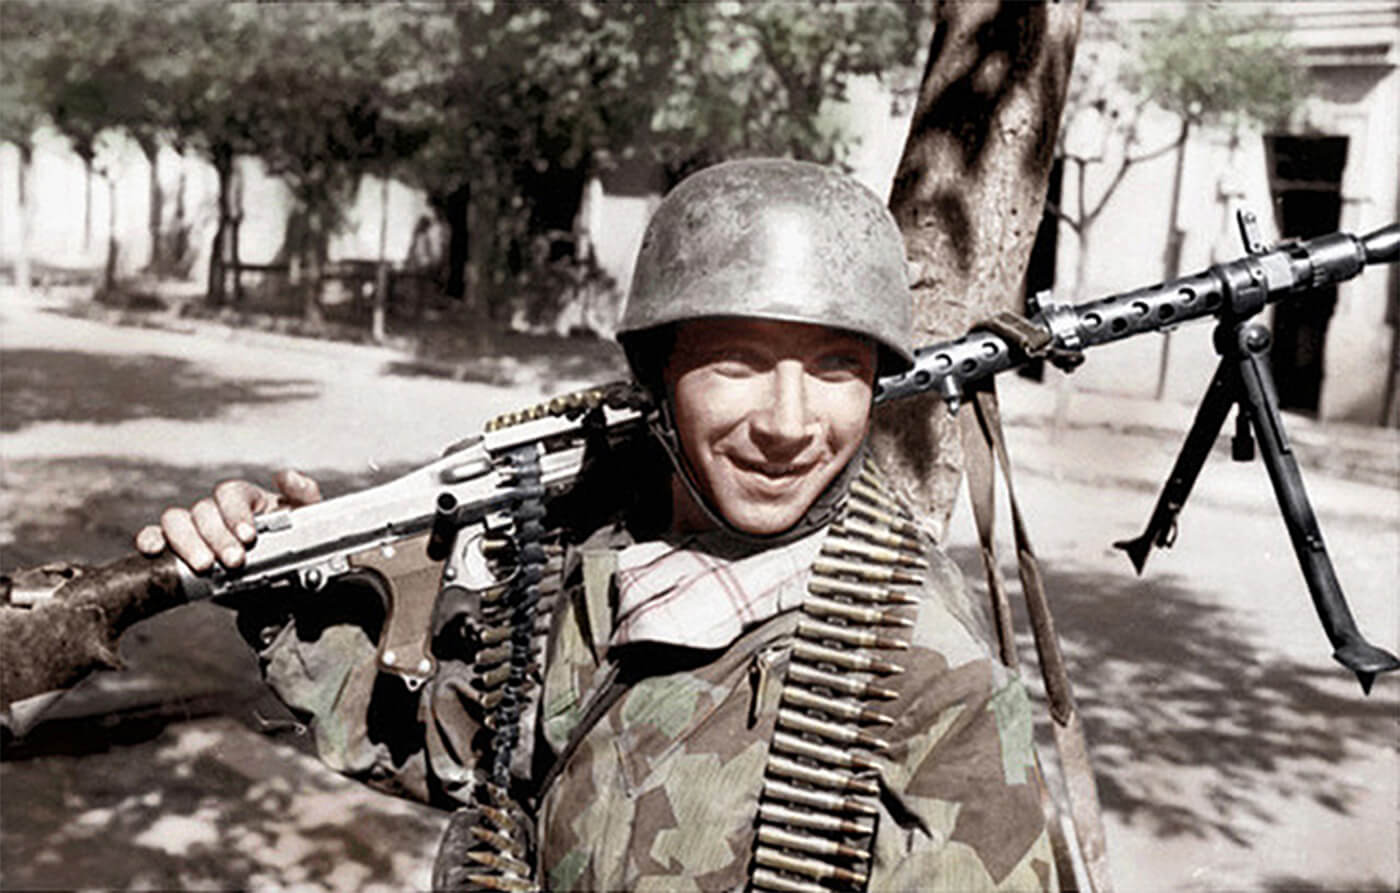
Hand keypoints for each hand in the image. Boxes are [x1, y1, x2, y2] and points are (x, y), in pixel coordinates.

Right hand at [134, 469, 322, 571]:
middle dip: (217, 536)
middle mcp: (216, 510)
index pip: (230, 493)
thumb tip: (285, 475)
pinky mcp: (180, 551)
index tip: (249, 537)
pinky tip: (154, 549)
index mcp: (244, 498)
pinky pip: (157, 537)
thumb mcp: (307, 519)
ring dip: (187, 542)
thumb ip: (303, 494)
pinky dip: (151, 539)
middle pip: (203, 510)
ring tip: (205, 566)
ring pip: (176, 521)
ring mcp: (195, 529)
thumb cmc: (292, 543)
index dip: (236, 513)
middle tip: (234, 561)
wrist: (280, 581)